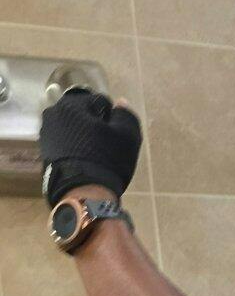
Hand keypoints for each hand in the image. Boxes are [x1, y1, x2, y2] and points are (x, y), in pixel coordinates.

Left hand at [39, 88, 141, 206]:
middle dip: (94, 125)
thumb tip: (120, 102)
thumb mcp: (127, 136)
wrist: (83, 193)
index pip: (99, 101)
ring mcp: (46, 133)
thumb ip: (125, 114)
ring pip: (73, 128)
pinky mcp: (45, 151)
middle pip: (83, 114)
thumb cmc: (107, 160)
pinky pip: (64, 143)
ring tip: (94, 155)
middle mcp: (54, 113)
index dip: (111, 118)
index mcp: (72, 104)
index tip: (116, 135)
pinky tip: (84, 162)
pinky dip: (74, 148)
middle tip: (106, 145)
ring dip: (83, 136)